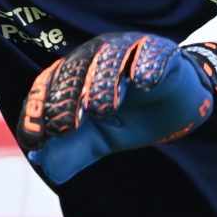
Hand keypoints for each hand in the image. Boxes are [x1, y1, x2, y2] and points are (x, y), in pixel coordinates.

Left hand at [15, 32, 216, 183]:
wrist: (178, 106)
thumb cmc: (130, 117)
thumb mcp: (99, 139)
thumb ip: (72, 150)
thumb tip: (43, 166)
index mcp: (75, 73)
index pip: (49, 84)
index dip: (39, 111)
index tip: (37, 141)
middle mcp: (97, 56)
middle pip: (75, 67)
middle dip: (66, 97)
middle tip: (64, 128)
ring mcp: (129, 50)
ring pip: (110, 57)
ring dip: (103, 82)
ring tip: (103, 110)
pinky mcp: (162, 52)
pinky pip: (153, 52)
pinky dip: (147, 65)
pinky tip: (144, 82)